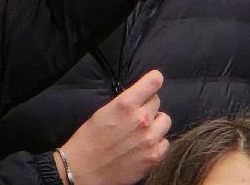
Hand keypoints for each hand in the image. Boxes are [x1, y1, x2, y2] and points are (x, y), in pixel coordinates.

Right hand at [55, 71, 170, 184]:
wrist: (84, 169)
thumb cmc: (88, 140)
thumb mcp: (102, 113)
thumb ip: (123, 105)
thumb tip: (138, 100)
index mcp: (125, 105)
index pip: (152, 83)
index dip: (154, 80)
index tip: (155, 79)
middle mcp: (142, 119)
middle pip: (157, 102)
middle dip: (148, 105)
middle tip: (137, 113)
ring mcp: (150, 139)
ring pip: (165, 121)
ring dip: (156, 123)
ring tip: (142, 130)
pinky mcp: (155, 156)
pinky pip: (165, 142)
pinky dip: (157, 142)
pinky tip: (144, 146)